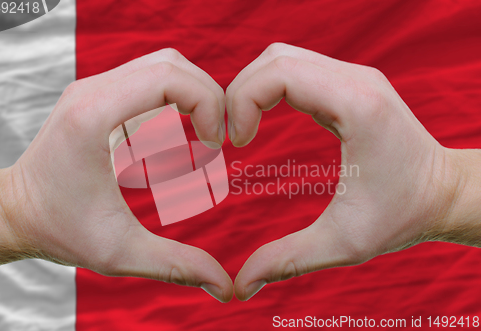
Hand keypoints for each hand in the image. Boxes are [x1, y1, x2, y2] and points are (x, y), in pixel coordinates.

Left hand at [0, 49, 232, 302]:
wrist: (16, 212)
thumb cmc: (59, 229)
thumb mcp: (119, 252)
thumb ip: (176, 265)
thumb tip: (225, 286)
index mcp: (94, 116)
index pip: (169, 77)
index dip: (208, 104)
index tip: (215, 145)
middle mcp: (92, 90)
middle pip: (171, 64)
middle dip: (207, 98)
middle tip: (215, 141)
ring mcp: (93, 88)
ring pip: (162, 65)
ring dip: (193, 96)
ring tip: (201, 138)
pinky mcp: (98, 95)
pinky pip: (149, 79)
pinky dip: (176, 100)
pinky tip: (177, 137)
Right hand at [226, 43, 473, 300]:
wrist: (444, 193)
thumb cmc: (403, 215)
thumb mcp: (343, 243)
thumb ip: (287, 260)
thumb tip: (240, 286)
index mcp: (357, 106)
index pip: (279, 73)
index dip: (241, 101)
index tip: (236, 143)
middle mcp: (357, 79)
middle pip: (275, 58)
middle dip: (239, 92)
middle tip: (232, 137)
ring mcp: (355, 77)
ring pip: (283, 57)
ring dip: (253, 88)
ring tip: (244, 129)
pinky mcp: (351, 83)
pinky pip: (298, 68)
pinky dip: (270, 88)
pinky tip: (264, 119)